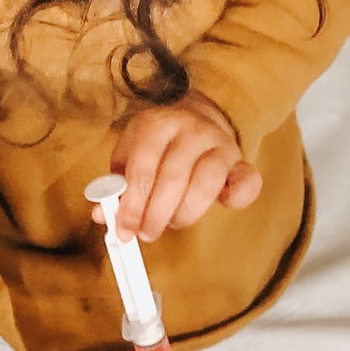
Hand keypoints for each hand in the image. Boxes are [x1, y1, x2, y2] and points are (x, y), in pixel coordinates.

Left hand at [108, 90, 262, 241]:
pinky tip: (224, 205)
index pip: (142, 170)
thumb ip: (117, 186)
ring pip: (206, 184)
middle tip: (147, 233)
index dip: (132, 206)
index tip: (125, 231)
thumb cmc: (157, 146)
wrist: (196, 117)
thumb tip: (102, 215)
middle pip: (173, 179)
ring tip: (172, 223)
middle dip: (156, 216)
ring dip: (185, 214)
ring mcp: (219, 143)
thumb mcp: (130, 156)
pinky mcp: (240, 160)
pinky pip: (247, 181)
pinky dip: (238, 198)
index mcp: (157, 125)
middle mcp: (190, 129)